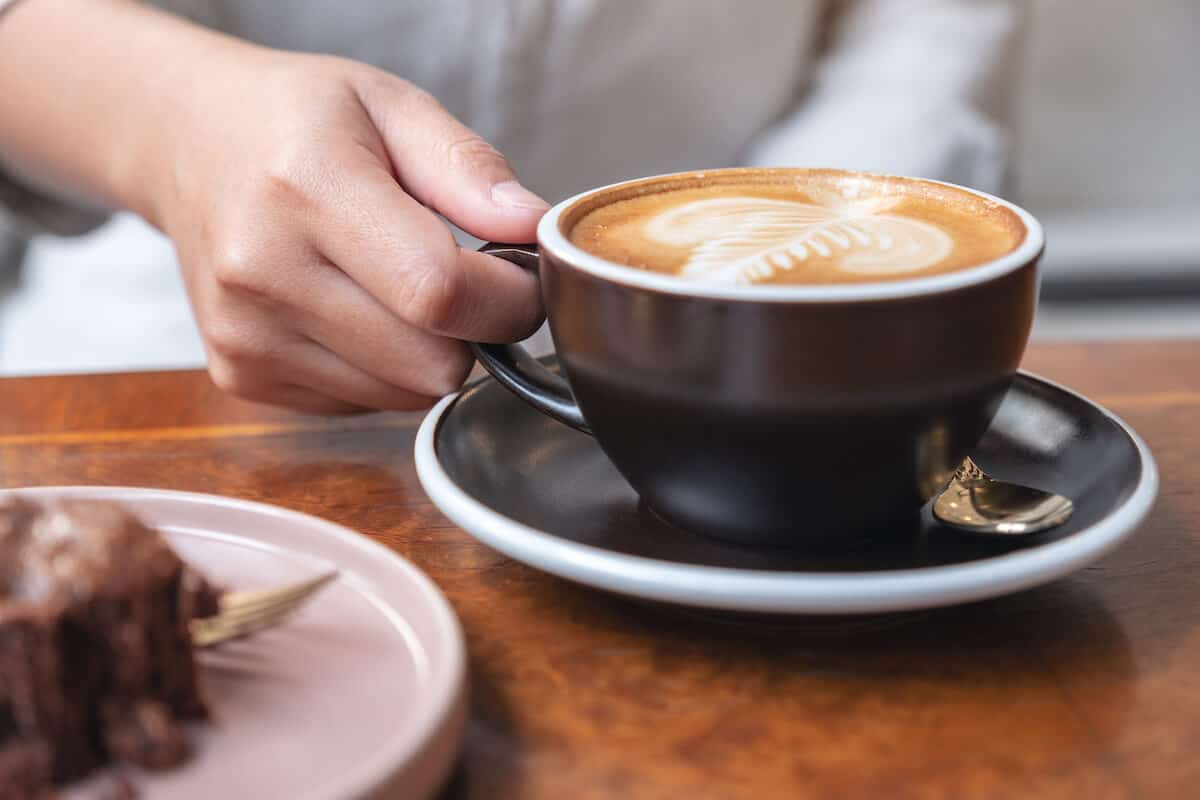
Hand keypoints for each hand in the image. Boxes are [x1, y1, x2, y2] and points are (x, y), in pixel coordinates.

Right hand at [149, 47, 546, 412]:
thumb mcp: (391, 105)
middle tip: (464, 278)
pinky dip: (384, 369)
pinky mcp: (241, 375)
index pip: (438, 292)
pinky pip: (363, 404)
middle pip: (431, 363)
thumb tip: (532, 228)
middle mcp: (263, 272)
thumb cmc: (295, 120)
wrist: (186, 144)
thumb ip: (469, 169)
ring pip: (405, 395)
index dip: (508, 300)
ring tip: (400, 285)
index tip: (521, 276)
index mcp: (306, 189)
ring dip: (430, 352)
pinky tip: (356, 310)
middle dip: (477, 329)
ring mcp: (246, 335)